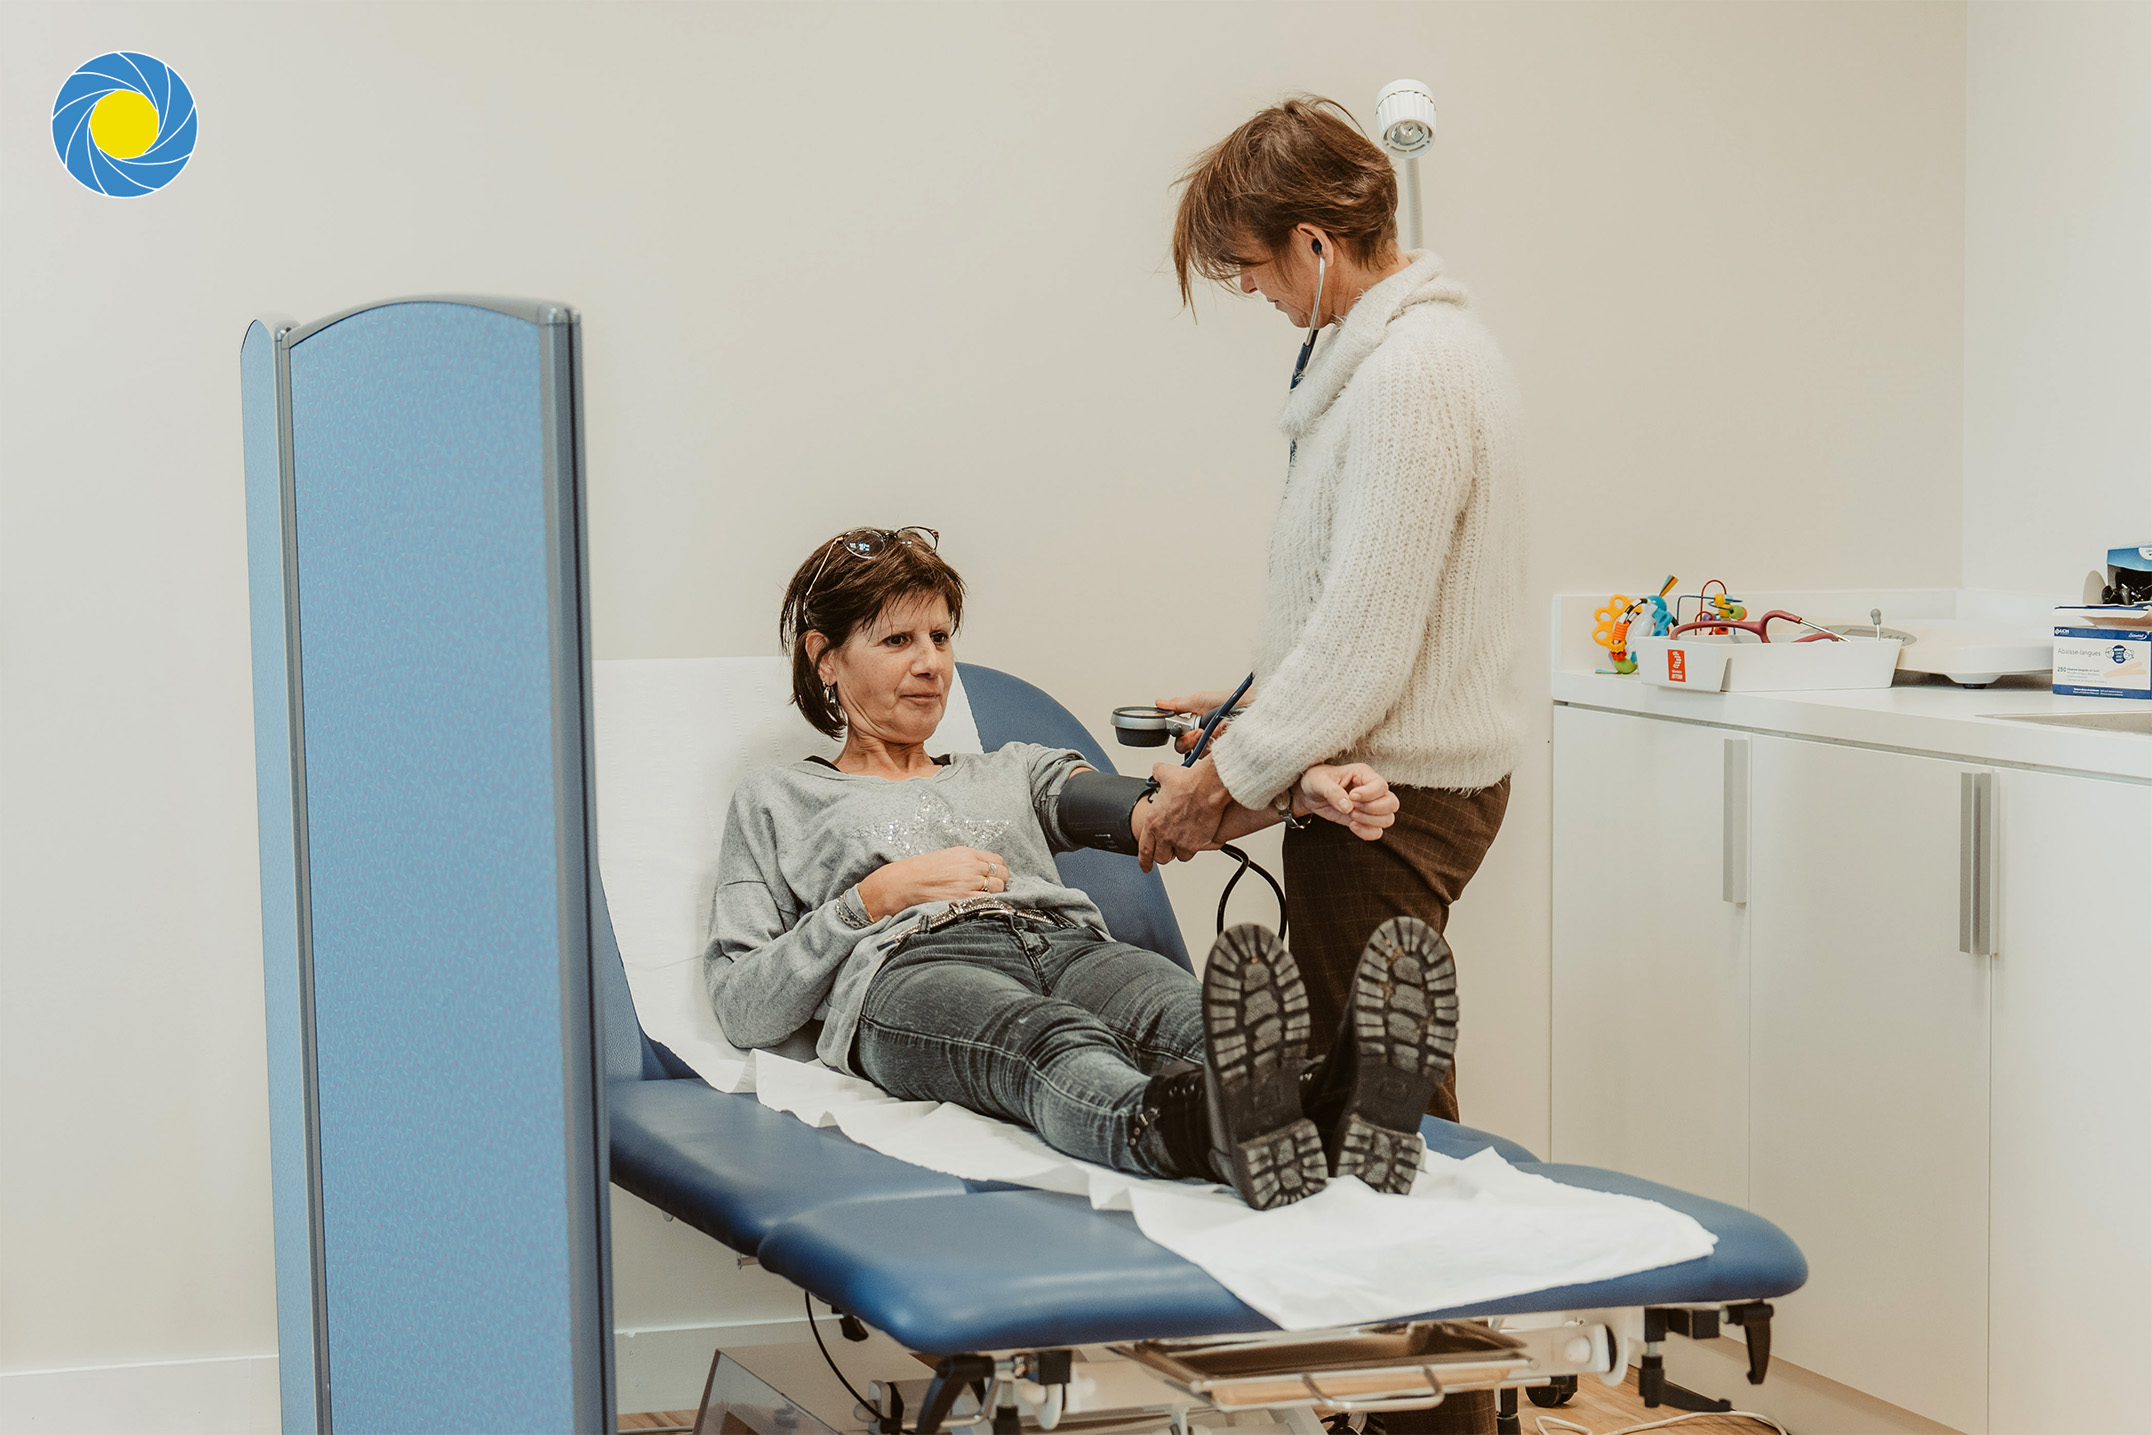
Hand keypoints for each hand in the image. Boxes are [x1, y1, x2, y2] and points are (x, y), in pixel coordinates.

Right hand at [855, 846, 1008, 919]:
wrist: (906, 882)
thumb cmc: (923, 870)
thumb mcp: (948, 857)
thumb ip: (969, 861)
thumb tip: (986, 870)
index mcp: (967, 854)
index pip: (998, 861)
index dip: (999, 870)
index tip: (995, 876)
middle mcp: (971, 867)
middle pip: (1002, 875)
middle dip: (999, 882)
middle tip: (991, 889)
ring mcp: (969, 884)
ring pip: (998, 888)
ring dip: (995, 894)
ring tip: (984, 897)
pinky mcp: (964, 899)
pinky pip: (989, 901)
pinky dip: (989, 904)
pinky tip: (980, 905)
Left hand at [1138, 758, 1230, 870]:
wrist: (1208, 787)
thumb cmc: (1189, 782)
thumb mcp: (1165, 774)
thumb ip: (1158, 774)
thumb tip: (1157, 771)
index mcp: (1153, 822)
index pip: (1144, 849)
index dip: (1144, 860)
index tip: (1145, 866)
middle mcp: (1164, 835)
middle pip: (1161, 857)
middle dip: (1165, 854)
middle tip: (1170, 847)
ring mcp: (1180, 841)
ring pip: (1179, 856)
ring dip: (1182, 850)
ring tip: (1187, 839)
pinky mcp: (1196, 844)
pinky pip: (1195, 852)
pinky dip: (1198, 847)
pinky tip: (1201, 838)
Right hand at [1156, 689, 1251, 754]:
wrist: (1252, 705)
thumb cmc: (1231, 701)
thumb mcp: (1200, 700)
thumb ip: (1178, 704)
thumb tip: (1160, 703)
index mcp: (1194, 725)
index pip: (1179, 739)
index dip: (1182, 736)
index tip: (1188, 729)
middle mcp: (1203, 737)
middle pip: (1186, 750)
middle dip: (1192, 740)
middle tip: (1201, 731)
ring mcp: (1214, 745)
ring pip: (1200, 754)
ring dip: (1209, 739)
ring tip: (1219, 726)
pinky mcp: (1224, 752)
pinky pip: (1214, 756)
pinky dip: (1219, 743)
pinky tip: (1225, 733)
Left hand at [1297, 763, 1398, 840]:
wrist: (1308, 794)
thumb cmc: (1315, 780)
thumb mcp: (1318, 782)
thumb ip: (1332, 792)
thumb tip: (1347, 807)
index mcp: (1363, 774)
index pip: (1381, 786)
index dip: (1369, 794)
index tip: (1351, 796)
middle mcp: (1372, 790)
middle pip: (1392, 803)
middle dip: (1373, 809)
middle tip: (1353, 808)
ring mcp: (1370, 806)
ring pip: (1388, 819)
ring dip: (1370, 821)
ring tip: (1351, 816)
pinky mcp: (1364, 820)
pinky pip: (1377, 831)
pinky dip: (1367, 833)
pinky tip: (1352, 826)